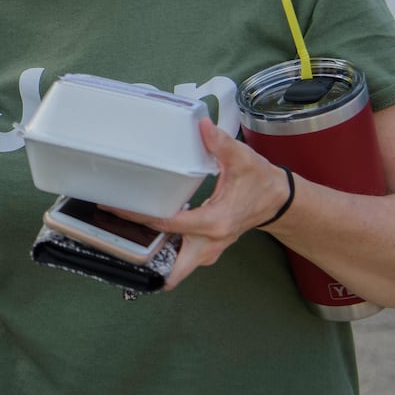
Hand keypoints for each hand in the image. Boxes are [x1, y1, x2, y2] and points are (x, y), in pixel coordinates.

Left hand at [110, 117, 289, 289]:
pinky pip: (181, 259)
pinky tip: (146, 237)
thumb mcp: (243, 159)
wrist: (278, 201)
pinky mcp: (208, 250)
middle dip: (145, 262)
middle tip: (116, 242)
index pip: (170, 224)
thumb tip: (203, 126)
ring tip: (123, 239)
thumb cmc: (260, 182)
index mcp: (215, 222)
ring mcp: (210, 250)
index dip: (141, 217)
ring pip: (177, 269)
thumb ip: (221, 143)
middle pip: (173, 268)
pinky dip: (164, 254)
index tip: (117, 210)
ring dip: (153, 260)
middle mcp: (211, 243)